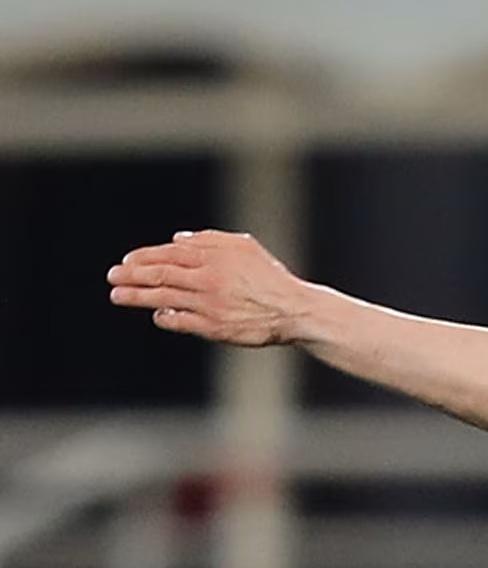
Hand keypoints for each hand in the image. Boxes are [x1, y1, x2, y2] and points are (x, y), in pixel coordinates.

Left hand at [108, 230, 319, 346]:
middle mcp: (208, 280)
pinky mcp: (215, 328)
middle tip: (112, 277)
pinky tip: (157, 314)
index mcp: (213, 258)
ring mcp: (210, 305)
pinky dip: (166, 317)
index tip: (126, 262)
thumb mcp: (244, 247)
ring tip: (117, 296)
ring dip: (137, 296)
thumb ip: (210, 239)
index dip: (143, 257)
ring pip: (164, 297)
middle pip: (160, 275)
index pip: (168, 254)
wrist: (295, 311)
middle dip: (131, 276)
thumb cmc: (270, 277)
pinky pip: (182, 322)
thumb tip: (177, 240)